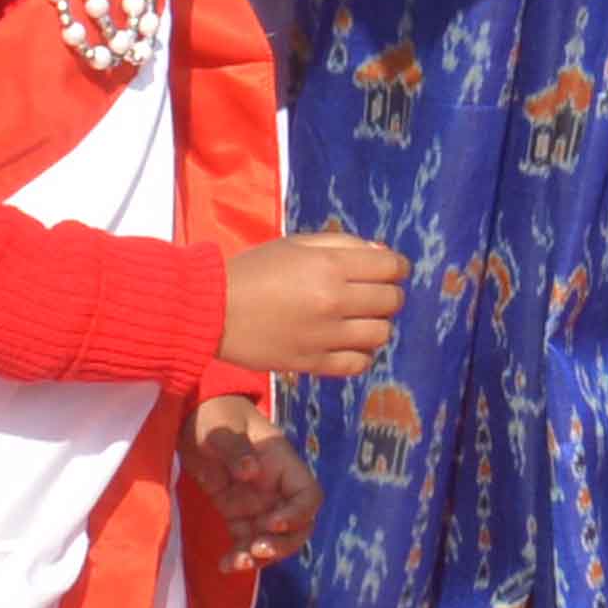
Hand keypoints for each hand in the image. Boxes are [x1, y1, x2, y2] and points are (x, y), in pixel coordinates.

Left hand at [186, 401, 320, 564]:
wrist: (191, 417)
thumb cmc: (214, 414)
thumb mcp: (222, 427)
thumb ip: (235, 449)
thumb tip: (251, 472)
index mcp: (282, 464)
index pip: (307, 495)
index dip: (298, 514)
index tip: (273, 522)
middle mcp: (276, 488)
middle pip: (298, 525)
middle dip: (283, 544)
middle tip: (257, 550)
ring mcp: (258, 503)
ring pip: (273, 539)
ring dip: (260, 556)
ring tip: (237, 563)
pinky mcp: (237, 514)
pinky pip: (246, 541)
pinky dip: (239, 557)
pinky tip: (224, 566)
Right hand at [222, 232, 406, 379]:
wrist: (212, 310)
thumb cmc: (254, 270)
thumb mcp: (296, 243)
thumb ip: (341, 244)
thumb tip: (382, 253)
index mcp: (330, 266)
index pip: (390, 266)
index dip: (395, 266)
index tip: (388, 269)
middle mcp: (334, 301)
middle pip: (391, 301)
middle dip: (388, 293)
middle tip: (372, 293)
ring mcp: (325, 335)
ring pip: (381, 334)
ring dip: (377, 324)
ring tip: (360, 319)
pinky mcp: (313, 362)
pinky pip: (358, 363)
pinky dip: (362, 353)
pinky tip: (349, 344)